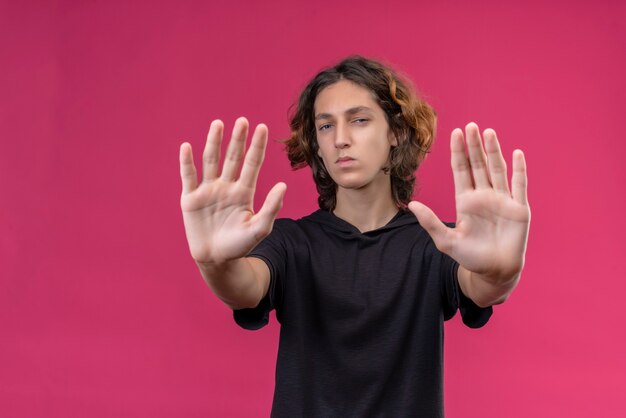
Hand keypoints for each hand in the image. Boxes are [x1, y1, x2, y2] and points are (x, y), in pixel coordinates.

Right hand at [179, 117, 285, 264]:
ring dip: (214, 143)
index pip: (252, 164)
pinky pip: (188, 177)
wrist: (216, 260)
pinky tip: (187, 147)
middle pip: (232, 158)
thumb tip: (283, 185)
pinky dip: (187, 162)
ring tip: (218, 124)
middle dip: (237, 139)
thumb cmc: (240, 245)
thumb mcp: (260, 228)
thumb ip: (271, 207)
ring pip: (211, 161)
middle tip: (242, 121)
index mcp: (244, 192)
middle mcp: (226, 186)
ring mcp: (208, 191)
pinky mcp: (190, 199)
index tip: (263, 127)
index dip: (257, 146)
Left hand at [408, 122, 529, 281]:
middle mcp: (484, 196)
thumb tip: (412, 204)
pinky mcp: (519, 208)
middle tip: (471, 126)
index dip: (458, 152)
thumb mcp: (446, 241)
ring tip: (489, 133)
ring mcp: (502, 200)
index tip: (455, 132)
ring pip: (497, 169)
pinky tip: (517, 154)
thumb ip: (430, 222)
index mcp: (465, 200)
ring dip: (494, 152)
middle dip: (474, 146)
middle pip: (478, 165)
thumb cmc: (470, 257)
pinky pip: (519, 185)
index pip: (461, 170)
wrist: (494, 272)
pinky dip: (519, 170)